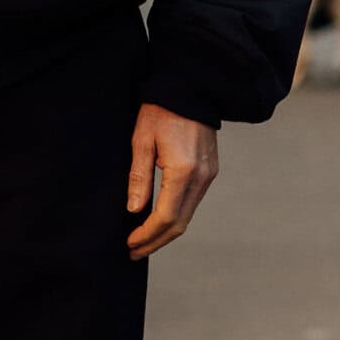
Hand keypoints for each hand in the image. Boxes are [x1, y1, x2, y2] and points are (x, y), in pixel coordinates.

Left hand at [125, 103, 217, 259]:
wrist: (191, 89)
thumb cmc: (161, 110)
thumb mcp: (141, 140)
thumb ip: (139, 178)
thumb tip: (134, 210)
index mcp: (183, 171)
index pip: (165, 217)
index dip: (146, 235)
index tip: (129, 243)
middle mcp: (201, 178)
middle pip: (179, 224)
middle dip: (155, 241)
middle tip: (133, 251)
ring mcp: (208, 176)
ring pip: (188, 216)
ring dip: (165, 232)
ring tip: (143, 240)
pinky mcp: (209, 172)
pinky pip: (192, 203)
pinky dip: (175, 217)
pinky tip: (159, 220)